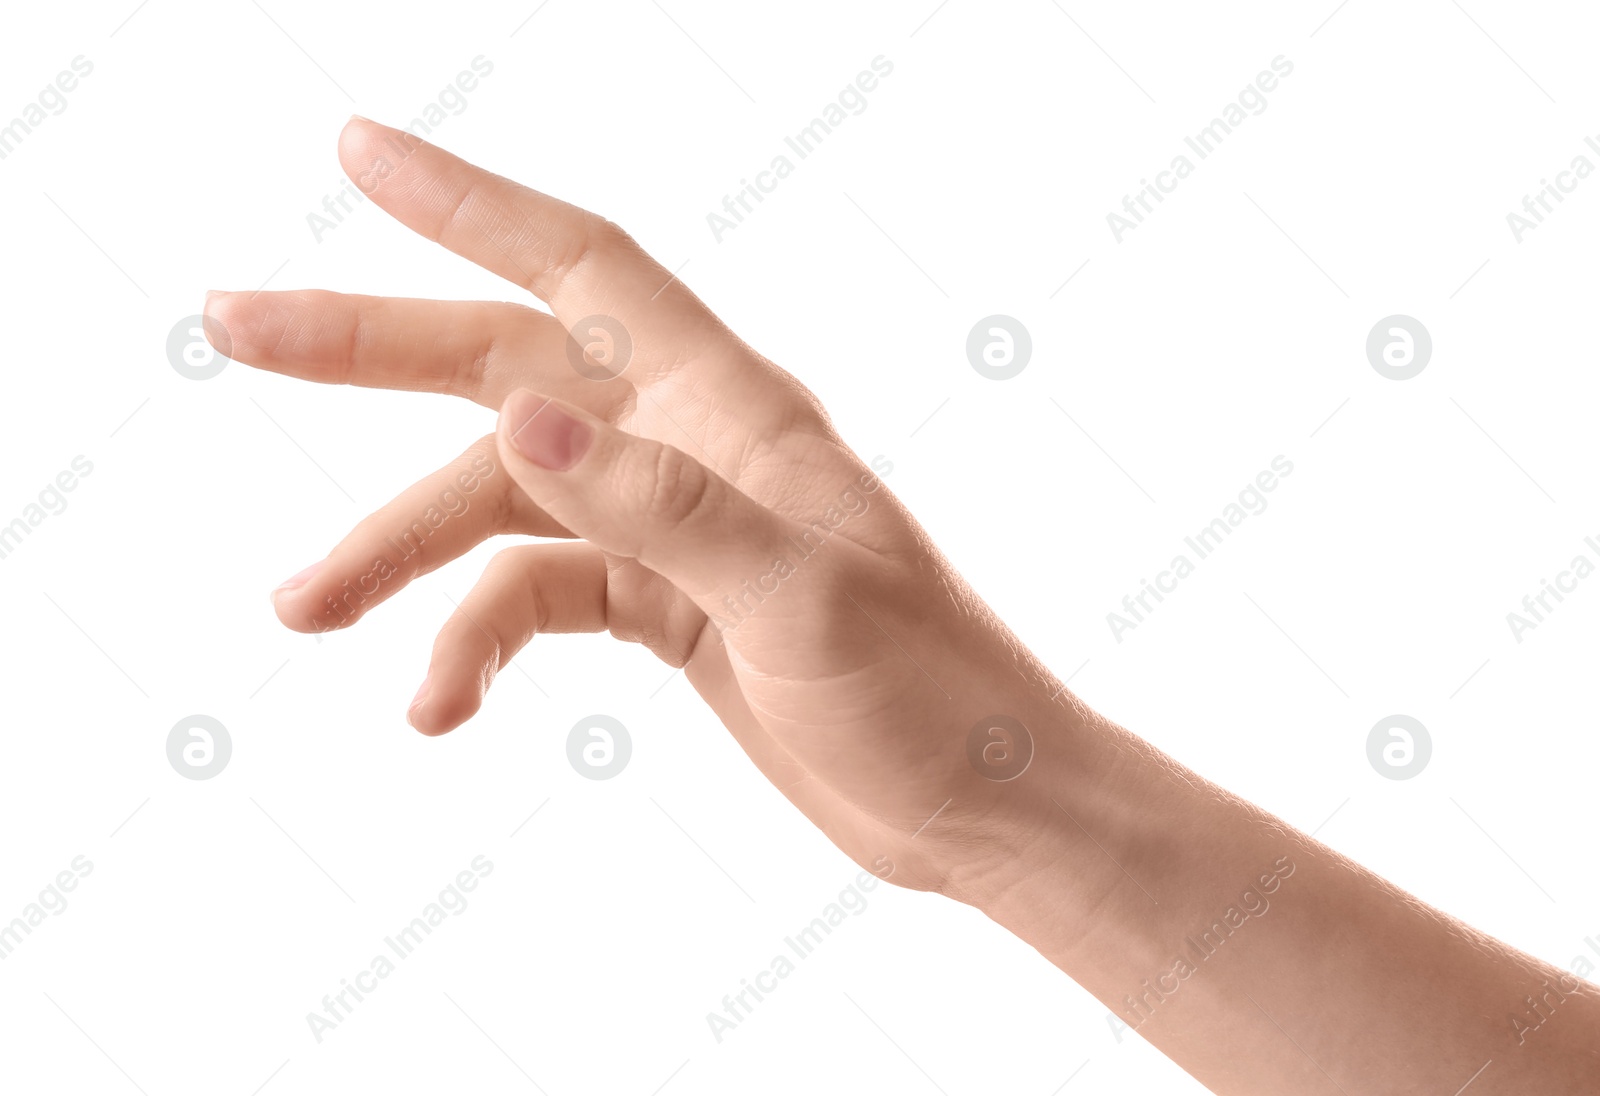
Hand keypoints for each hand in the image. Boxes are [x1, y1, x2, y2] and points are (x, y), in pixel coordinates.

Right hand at [206, 117, 1071, 898]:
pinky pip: (536, 598)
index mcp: (732, 407)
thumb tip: (517, 421)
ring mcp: (669, 528)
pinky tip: (436, 707)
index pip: (584, 267)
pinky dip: (476, 642)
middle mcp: (688, 445)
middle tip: (232, 324)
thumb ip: (661, 506)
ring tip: (303, 610)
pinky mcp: (662, 608)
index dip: (470, 203)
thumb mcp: (800, 599)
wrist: (976, 804)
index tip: (358, 149)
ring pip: (499, 506)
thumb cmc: (929, 692)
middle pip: (503, 368)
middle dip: (368, 348)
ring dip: (398, 555)